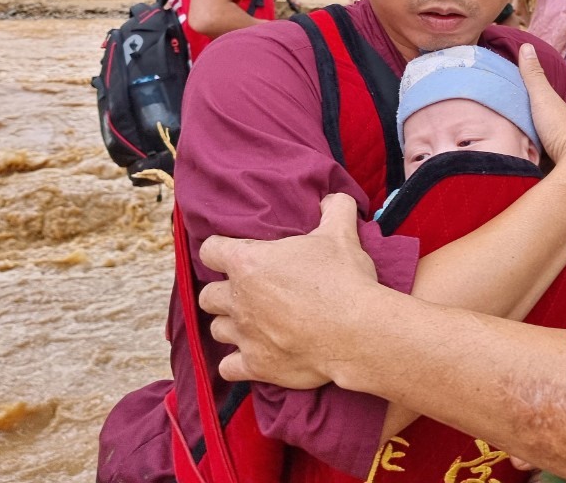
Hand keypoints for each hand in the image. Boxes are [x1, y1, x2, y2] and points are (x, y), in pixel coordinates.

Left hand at [198, 193, 379, 388]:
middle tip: (250, 292)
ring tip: (253, 323)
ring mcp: (244, 335)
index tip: (237, 255)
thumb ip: (334, 210)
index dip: (221, 250)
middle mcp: (238, 298)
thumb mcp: (342, 235)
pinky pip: (228, 368)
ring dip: (231, 326)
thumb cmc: (344, 279)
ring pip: (217, 330)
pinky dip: (237, 363)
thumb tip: (334, 198)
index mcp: (248, 262)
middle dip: (225, 293)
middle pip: (208, 295)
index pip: (210, 250)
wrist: (357, 332)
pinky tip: (253, 356)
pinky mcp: (256, 365)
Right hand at [517, 44, 565, 189]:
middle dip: (542, 135)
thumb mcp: (544, 99)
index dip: (540, 109)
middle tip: (519, 138)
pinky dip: (545, 174)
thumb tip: (526, 46)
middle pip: (556, 134)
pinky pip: (556, 174)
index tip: (524, 110)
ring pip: (557, 156)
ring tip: (522, 159)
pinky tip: (533, 176)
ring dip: (544, 157)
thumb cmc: (564, 131)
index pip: (555, 111)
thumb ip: (534, 77)